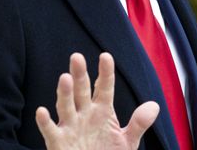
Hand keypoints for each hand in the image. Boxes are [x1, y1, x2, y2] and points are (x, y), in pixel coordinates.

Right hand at [35, 52, 158, 149]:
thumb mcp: (126, 142)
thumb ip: (138, 124)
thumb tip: (155, 105)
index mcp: (101, 110)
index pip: (104, 88)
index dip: (105, 73)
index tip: (106, 56)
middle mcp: (84, 114)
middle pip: (82, 91)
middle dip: (80, 75)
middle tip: (77, 57)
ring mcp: (70, 127)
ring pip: (66, 106)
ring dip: (65, 93)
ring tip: (65, 78)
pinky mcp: (58, 142)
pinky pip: (50, 131)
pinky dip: (45, 122)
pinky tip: (41, 111)